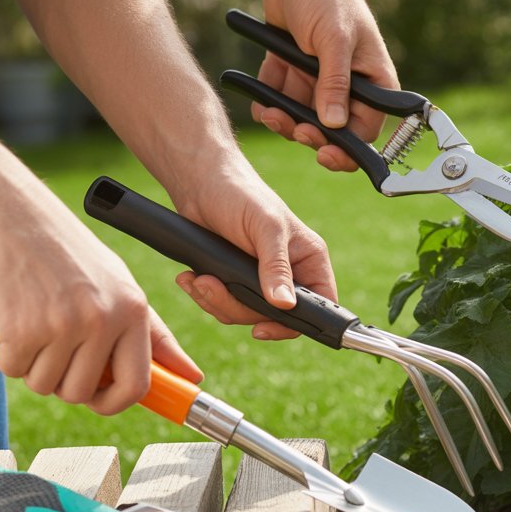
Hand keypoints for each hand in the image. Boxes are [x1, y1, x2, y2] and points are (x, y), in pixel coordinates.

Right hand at [0, 179, 202, 413]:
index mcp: (133, 309)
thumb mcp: (118, 284)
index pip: (138, 383)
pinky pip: (13, 369)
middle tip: (52, 345)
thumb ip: (152, 334)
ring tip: (33, 322)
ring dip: (33, 365)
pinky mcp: (22, 329)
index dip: (116, 402)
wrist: (5, 212)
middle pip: (84, 392)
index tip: (100, 400)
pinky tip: (10, 316)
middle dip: (63, 380)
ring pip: (46, 385)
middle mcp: (103, 319)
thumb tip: (191, 375)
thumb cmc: (62, 251)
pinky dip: (6, 353)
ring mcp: (63, 325)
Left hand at [171, 174, 336, 339]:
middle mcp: (290, 273)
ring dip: (216, 301)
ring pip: (245, 314)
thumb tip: (284, 305)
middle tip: (212, 287)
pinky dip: (205, 296)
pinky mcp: (235, 280)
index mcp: (309, 260)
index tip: (262, 327)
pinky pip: (224, 305)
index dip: (295, 322)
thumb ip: (276, 267)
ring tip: (197, 279)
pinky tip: (191, 278)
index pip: (318, 304)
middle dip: (237, 307)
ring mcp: (261, 279)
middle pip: (274, 316)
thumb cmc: (242, 195)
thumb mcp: (265, 228)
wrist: (201, 184)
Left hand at [252, 0, 398, 171]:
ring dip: (286, 123)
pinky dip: (270, 106)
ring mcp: (320, 84)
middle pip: (333, 132)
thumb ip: (335, 82)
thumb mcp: (334, 38)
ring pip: (304, 122)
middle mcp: (350, 87)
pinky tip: (261, 101)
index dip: (348, 148)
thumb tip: (335, 126)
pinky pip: (281, 103)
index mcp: (374, 82)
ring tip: (271, 113)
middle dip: (312, 137)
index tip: (326, 153)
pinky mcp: (294, 77)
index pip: (367, 129)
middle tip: (295, 130)